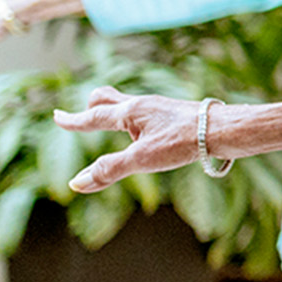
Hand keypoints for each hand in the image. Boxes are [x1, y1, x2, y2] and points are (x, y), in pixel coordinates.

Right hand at [53, 87, 209, 192]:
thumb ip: (109, 170)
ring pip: (129, 105)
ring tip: (119, 133)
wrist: (224, 129)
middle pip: (108, 98)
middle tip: (83, 117)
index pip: (93, 116)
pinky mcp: (176, 113)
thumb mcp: (142, 160)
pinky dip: (139, 121)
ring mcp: (161, 107)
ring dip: (117, 114)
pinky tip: (153, 135)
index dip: (74, 120)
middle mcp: (143, 104)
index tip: (57, 116)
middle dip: (92, 106)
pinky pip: (148, 113)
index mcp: (130, 111)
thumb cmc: (184, 141)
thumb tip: (76, 183)